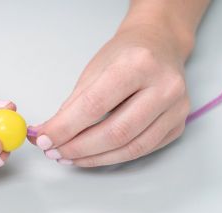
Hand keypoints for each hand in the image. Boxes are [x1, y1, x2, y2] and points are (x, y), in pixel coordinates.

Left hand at [33, 23, 192, 166]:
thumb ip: (72, 106)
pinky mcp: (178, 126)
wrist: (160, 46)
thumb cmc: (124, 56)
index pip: (94, 105)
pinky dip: (111, 157)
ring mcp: (176, 109)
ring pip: (130, 148)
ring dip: (93, 158)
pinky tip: (91, 155)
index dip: (65, 128)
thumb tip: (47, 134)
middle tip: (54, 152)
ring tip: (68, 157)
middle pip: (115, 132)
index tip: (44, 139)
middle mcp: (164, 86)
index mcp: (138, 64)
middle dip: (77, 148)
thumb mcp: (93, 71)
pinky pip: (141, 151)